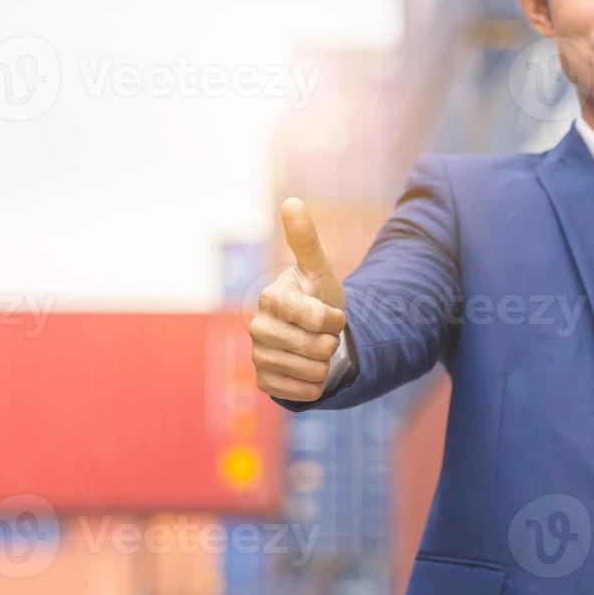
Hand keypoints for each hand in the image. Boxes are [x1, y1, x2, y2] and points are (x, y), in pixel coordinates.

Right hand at [248, 197, 346, 401]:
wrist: (314, 333)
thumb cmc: (316, 295)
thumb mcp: (317, 268)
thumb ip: (305, 239)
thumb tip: (291, 201)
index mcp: (271, 298)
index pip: (317, 318)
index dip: (335, 319)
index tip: (334, 313)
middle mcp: (258, 328)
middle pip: (317, 348)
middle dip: (332, 343)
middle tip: (325, 335)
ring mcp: (258, 356)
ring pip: (312, 372)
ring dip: (326, 363)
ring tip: (317, 350)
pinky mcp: (264, 382)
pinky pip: (302, 392)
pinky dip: (315, 385)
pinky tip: (310, 371)